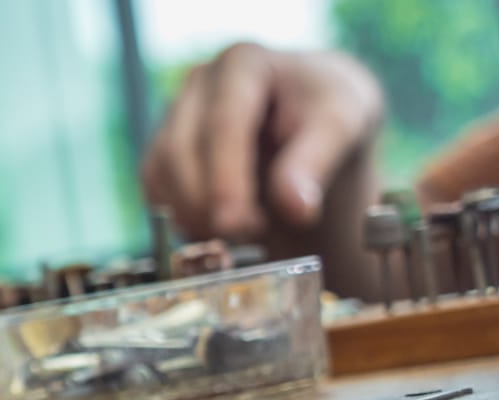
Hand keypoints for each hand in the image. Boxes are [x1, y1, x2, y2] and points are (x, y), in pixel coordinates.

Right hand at [143, 44, 381, 240]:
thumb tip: (295, 206)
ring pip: (161, 172)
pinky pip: (155, 188)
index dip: (225, 179)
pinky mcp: (163, 147)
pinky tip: (216, 226)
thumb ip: (316, 162)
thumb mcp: (343, 126)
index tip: (236, 224)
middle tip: (243, 237)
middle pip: (181, 150)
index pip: (222, 124)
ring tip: (240, 232)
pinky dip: (180, 214)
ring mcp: (175, 115)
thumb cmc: (328, 113)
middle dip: (206, 201)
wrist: (313, 125)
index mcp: (243, 64)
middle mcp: (199, 84)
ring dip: (192, 212)